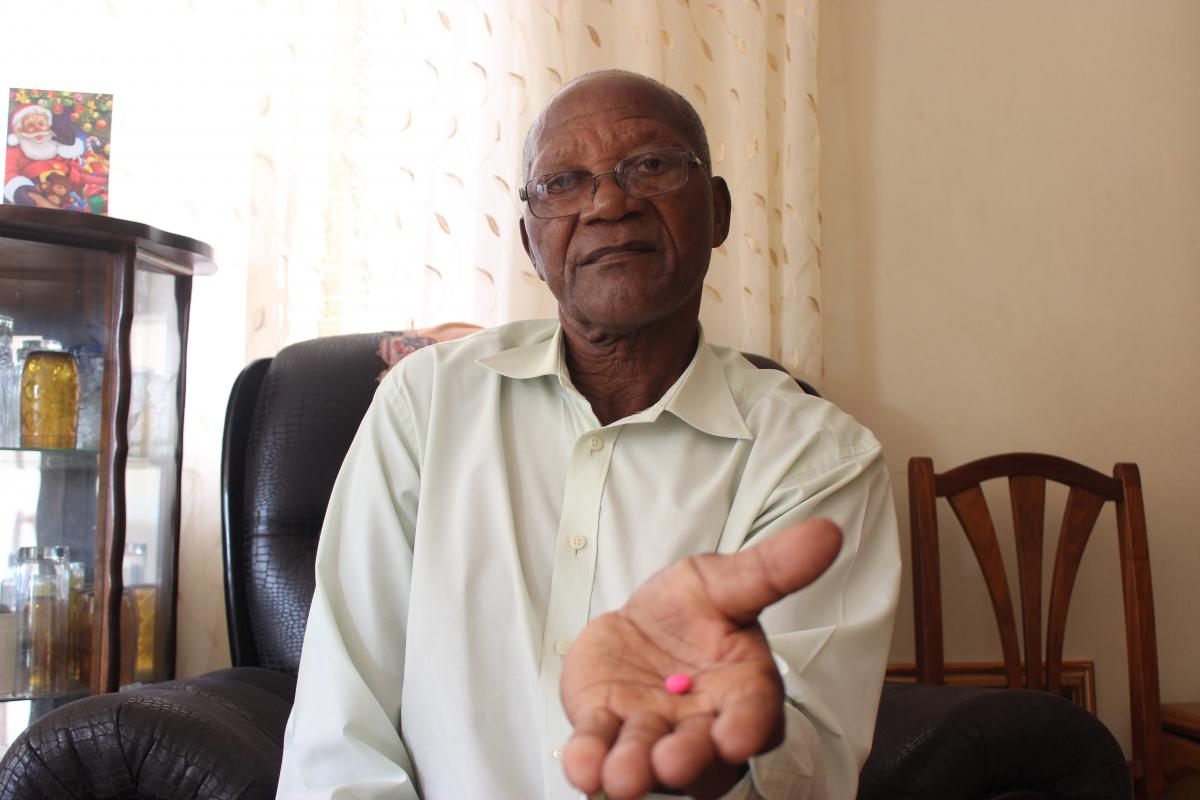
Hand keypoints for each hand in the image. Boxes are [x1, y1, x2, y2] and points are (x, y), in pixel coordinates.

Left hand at [560, 518, 842, 799]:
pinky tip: (583, 766)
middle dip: (686, 760)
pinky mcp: (604, 729)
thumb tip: (829, 531)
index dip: (746, 729)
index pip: (753, 718)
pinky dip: (590, 761)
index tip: (737, 738)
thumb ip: (772, 568)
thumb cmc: (693, 612)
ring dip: (634, 770)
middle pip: (699, 752)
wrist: (638, 625)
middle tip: (672, 763)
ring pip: (645, 759)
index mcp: (741, 692)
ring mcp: (650, 733)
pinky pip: (597, 751)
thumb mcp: (726, 582)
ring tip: (624, 777)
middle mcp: (699, 725)